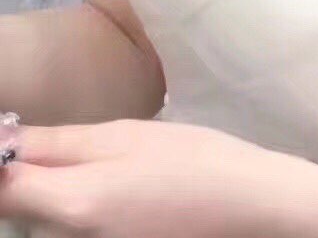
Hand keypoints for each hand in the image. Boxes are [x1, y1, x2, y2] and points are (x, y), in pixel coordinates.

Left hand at [0, 118, 282, 236]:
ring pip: (45, 220)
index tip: (14, 136)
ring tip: (107, 169)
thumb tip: (4, 137)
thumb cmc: (191, 160)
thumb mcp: (125, 137)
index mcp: (71, 203)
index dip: (2, 158)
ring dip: (54, 192)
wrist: (246, 206)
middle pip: (20, 207)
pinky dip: (79, 208)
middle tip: (73, 148)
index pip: (0, 188)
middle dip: (29, 175)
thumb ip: (57, 143)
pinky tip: (117, 191)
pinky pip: (71, 230)